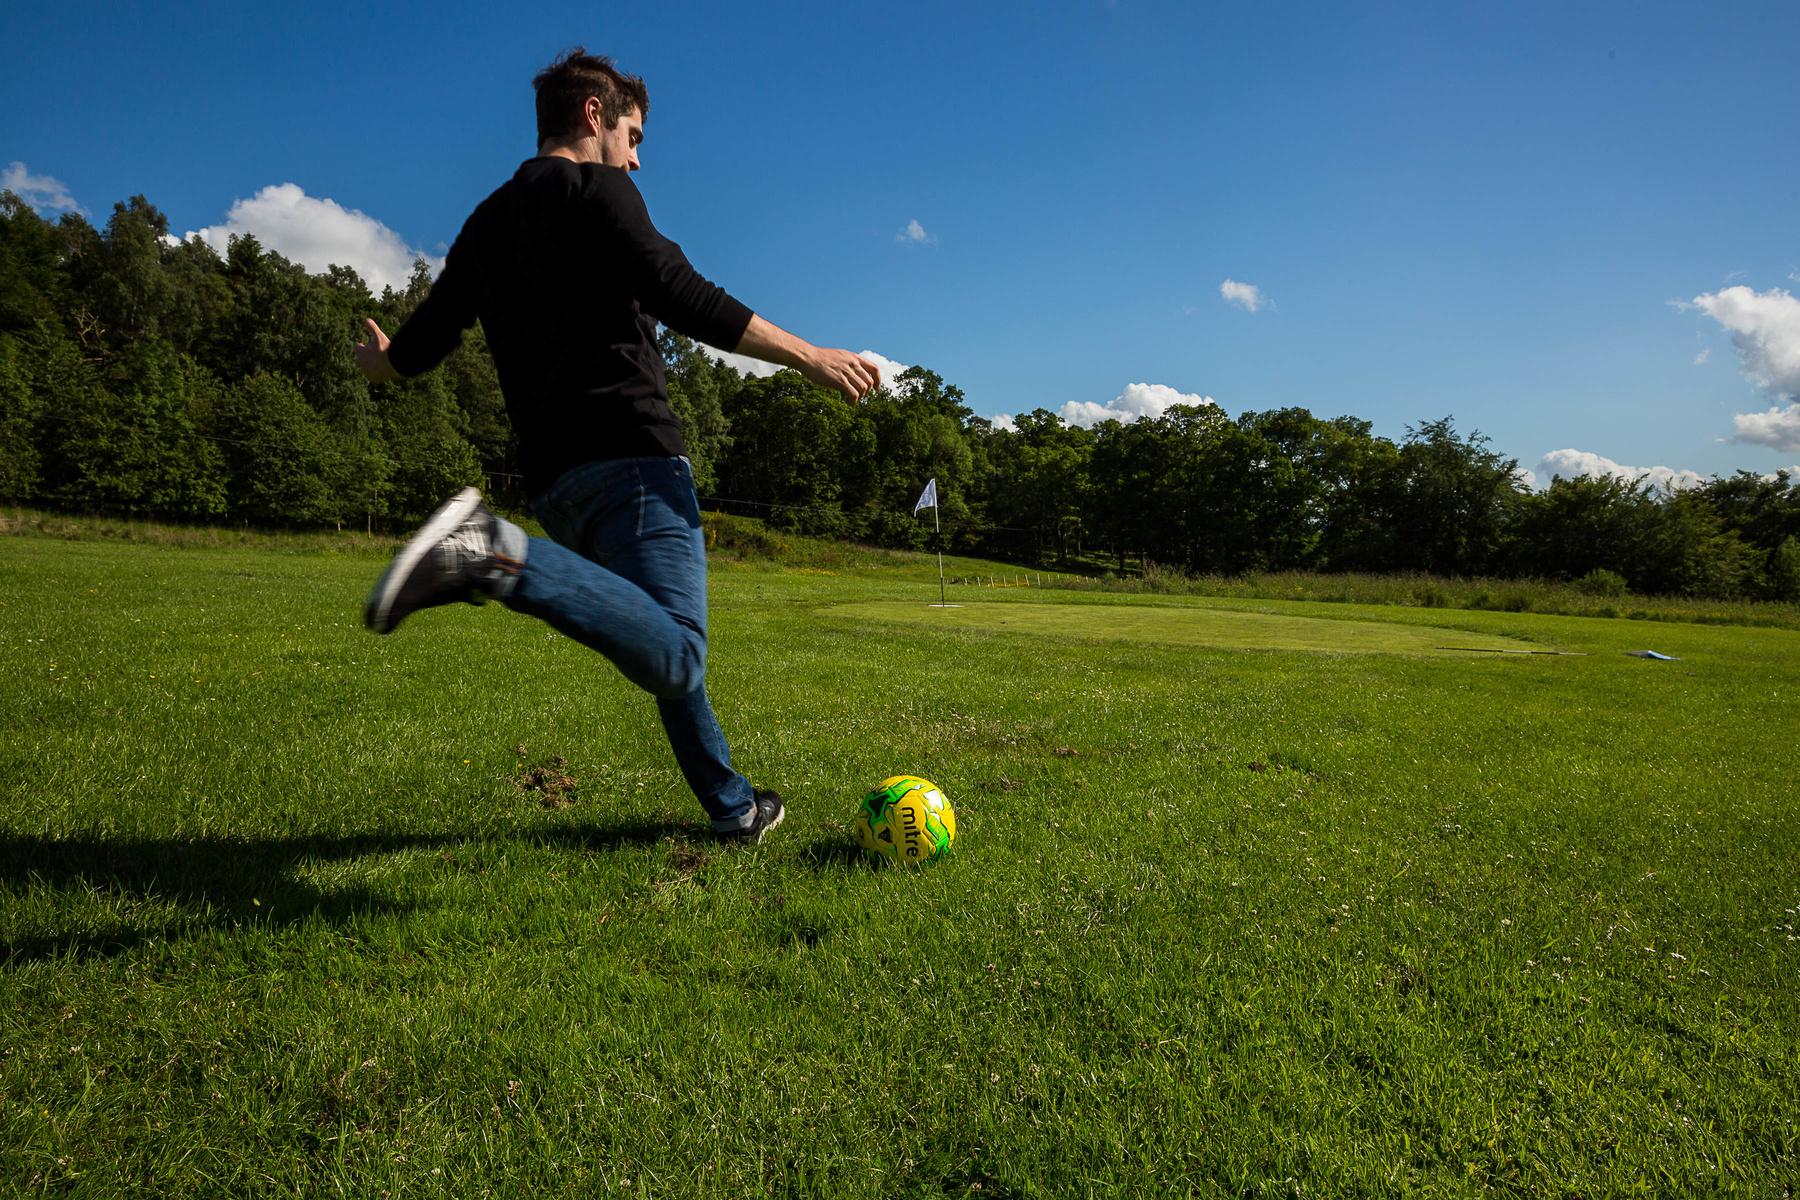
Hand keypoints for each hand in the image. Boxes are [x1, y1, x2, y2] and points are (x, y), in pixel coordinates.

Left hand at [354, 318, 399, 382]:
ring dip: (368, 367)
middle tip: (370, 356)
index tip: (364, 345)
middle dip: (362, 358)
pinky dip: (374, 374)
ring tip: (376, 364)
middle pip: (357, 361)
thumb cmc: (385, 349)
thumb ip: (372, 328)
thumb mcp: (379, 336)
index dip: (360, 346)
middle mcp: (361, 363)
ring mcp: (367, 371)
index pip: (356, 347)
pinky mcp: (373, 378)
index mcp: (360, 352)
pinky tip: (380, 372)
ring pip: (364, 369)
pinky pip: (371, 377)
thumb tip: (367, 319)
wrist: (393, 364)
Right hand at [734, 314, 880, 401]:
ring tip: (850, 400)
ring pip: (863, 389)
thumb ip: (847, 362)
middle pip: (869, 382)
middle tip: (857, 396)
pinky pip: (854, 395)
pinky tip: (846, 402)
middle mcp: (853, 364)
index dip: (878, 380)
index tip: (876, 388)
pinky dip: (853, 401)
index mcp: (854, 358)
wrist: (807, 357)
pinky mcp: (839, 381)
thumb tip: (852, 372)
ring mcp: (847, 372)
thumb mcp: (838, 356)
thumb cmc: (819, 358)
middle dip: (866, 392)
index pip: (874, 369)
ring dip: (859, 398)